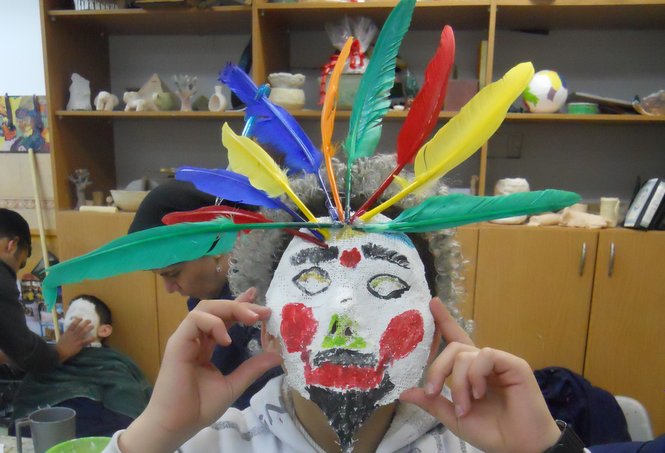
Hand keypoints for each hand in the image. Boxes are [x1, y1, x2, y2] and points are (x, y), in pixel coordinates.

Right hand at [55, 317, 93, 361]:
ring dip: (89, 328)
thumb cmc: (59, 346)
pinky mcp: (79, 344)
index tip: (81, 318)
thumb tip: (69, 332)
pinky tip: (94, 337)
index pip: (73, 324)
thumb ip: (66, 334)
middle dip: (85, 323)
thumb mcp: (62, 337)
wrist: (59, 352)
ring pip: (84, 332)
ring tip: (93, 326)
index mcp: (68, 332)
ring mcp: (77, 339)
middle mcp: (73, 334)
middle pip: (80, 326)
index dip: (77, 320)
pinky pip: (86, 341)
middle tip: (89, 320)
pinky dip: (91, 339)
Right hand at [119, 288, 281, 452]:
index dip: (241, 305)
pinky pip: (194, 320)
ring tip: (251, 319)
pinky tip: (226, 339)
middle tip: (263, 311)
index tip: (260, 302)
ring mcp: (185, 338)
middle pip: (217, 308)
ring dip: (231, 308)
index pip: (223, 317)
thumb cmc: (200, 407)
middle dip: (241, 305)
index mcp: (206, 345)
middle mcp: (195, 338)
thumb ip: (252, 368)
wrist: (177, 424)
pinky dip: (213, 324)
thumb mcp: (234, 385)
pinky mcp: (177, 342)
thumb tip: (277, 356)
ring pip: (205, 308)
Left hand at [400, 298, 560, 452]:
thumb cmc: (492, 433)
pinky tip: (480, 393)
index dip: (444, 321)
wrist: (520, 448)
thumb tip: (404, 393)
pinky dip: (476, 375)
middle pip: (452, 348)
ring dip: (459, 383)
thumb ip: (433, 403)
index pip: (456, 340)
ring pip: (465, 354)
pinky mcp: (513, 364)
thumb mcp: (454, 418)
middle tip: (434, 392)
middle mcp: (483, 364)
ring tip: (466, 407)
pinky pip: (486, 356)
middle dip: (437, 369)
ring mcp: (499, 362)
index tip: (432, 302)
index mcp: (471, 373)